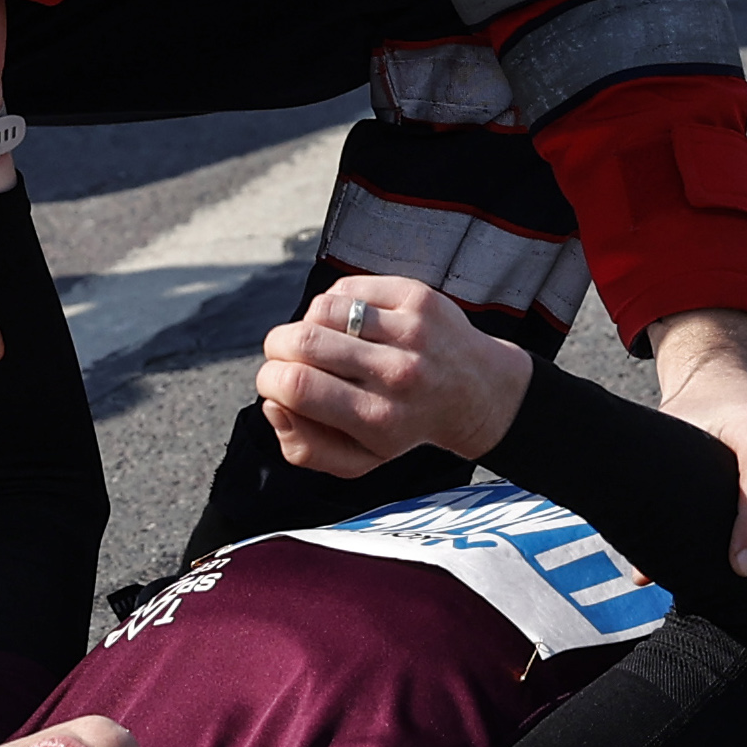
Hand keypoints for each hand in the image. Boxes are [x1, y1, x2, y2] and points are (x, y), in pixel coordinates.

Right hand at [254, 275, 527, 476]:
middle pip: (304, 342)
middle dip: (278, 347)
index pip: (297, 386)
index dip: (269, 379)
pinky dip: (335, 303)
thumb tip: (273, 405)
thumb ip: (304, 447)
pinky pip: (347, 287)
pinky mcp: (417, 298)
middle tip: (288, 357)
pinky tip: (351, 324)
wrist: (477, 393)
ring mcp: (412, 331)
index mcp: (379, 420)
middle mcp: (399, 374)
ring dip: (307, 323)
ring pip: (322, 308)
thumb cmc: (402, 427)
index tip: (275, 382)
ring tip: (325, 341)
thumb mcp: (358, 459)